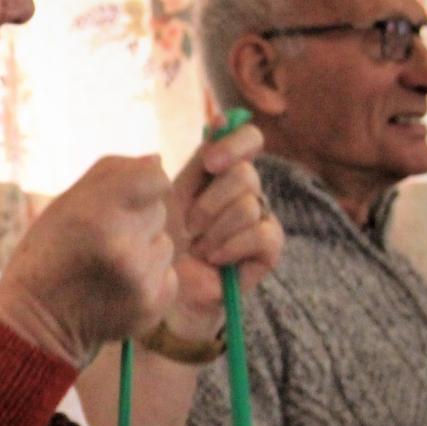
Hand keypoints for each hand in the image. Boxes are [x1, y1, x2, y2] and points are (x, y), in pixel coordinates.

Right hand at [0, 155, 178, 367]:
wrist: (36, 323)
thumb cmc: (49, 253)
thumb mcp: (65, 203)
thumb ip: (111, 174)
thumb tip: (157, 160)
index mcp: (95, 212)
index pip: (155, 178)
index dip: (145, 184)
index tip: (129, 196)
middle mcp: (121, 244)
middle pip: (160, 210)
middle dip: (138, 219)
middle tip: (103, 241)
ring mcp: (140, 278)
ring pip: (166, 244)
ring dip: (145, 250)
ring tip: (110, 267)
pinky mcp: (153, 304)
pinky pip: (169, 274)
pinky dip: (150, 279)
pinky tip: (121, 288)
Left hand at [159, 123, 283, 344]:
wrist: (169, 288)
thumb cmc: (160, 242)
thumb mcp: (158, 202)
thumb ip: (173, 169)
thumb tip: (191, 137)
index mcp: (219, 170)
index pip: (248, 138)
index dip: (235, 142)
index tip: (210, 162)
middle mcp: (244, 189)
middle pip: (245, 173)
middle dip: (210, 202)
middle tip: (188, 226)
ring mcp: (260, 216)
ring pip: (249, 205)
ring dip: (215, 230)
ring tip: (198, 248)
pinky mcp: (269, 246)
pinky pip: (263, 234)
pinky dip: (232, 247)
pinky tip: (214, 258)